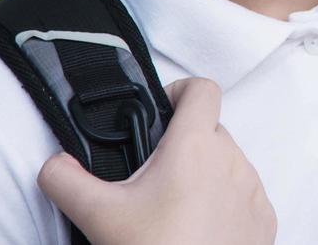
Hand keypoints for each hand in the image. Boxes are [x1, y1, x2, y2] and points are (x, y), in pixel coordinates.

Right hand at [37, 77, 275, 244]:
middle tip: (151, 178)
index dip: (180, 91)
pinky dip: (223, 203)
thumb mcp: (98, 216)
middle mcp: (232, 160)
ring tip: (172, 209)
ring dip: (204, 174)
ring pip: (228, 163)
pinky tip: (197, 229)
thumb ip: (66, 180)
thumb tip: (53, 164)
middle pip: (211, 130)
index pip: (202, 89)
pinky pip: (244, 196)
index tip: (160, 111)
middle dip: (183, 144)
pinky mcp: (264, 220)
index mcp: (195, 146)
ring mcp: (253, 191)